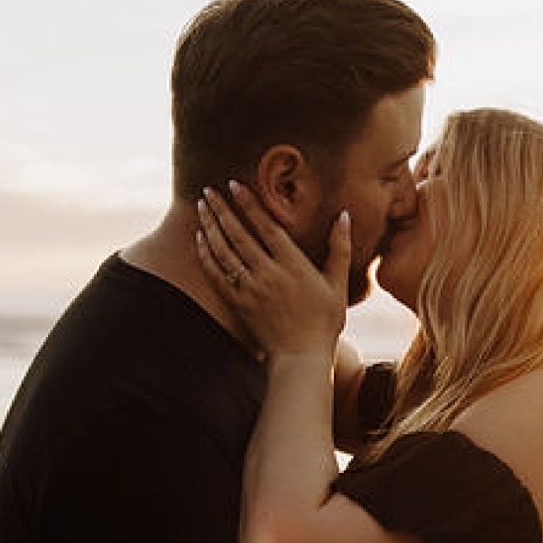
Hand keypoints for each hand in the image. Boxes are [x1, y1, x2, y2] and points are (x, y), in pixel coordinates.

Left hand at [195, 181, 350, 360]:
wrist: (301, 358)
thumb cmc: (324, 321)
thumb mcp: (338, 283)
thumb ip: (339, 248)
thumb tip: (343, 215)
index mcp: (293, 264)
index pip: (266, 226)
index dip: (249, 204)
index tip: (234, 185)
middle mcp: (268, 274)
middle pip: (239, 235)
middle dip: (222, 209)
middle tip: (208, 189)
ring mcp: (251, 290)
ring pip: (225, 252)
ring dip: (211, 227)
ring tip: (201, 207)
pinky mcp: (238, 305)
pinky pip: (217, 276)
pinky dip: (206, 256)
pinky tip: (199, 240)